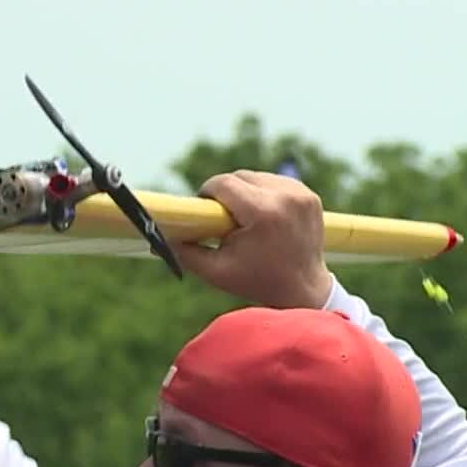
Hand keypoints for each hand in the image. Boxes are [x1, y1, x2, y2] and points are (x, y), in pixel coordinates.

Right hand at [175, 170, 332, 308]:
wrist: (304, 290)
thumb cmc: (257, 282)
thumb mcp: (215, 271)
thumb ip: (184, 252)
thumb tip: (156, 239)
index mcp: (263, 213)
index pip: (223, 184)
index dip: (206, 194)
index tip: (201, 210)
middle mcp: (286, 197)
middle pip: (239, 177)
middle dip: (225, 194)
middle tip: (220, 219)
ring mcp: (302, 194)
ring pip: (256, 177)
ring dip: (244, 192)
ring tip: (242, 219)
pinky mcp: (310, 195)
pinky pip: (274, 182)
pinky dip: (263, 194)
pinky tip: (261, 216)